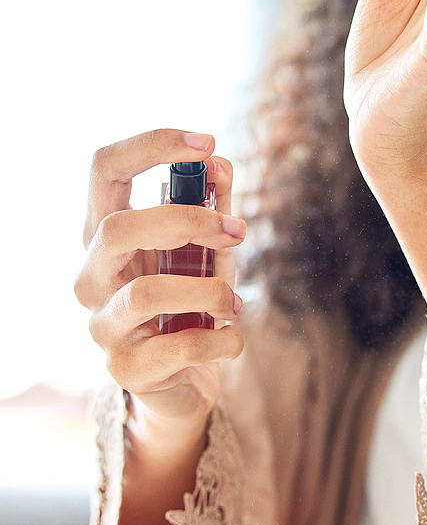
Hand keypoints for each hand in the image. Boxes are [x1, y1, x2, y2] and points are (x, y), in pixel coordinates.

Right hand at [74, 129, 245, 447]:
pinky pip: (179, 347)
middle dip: (188, 221)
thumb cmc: (192, 303)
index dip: (153, 145)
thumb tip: (219, 165)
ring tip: (235, 302)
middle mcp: (91, 276)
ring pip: (146, 293)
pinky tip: (231, 337)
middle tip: (238, 232)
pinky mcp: (126, 370)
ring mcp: (101, 325)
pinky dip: (222, 339)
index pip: (104, 168)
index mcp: (105, 234)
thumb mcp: (207, 251)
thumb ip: (213, 208)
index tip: (208, 142)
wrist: (182, 383)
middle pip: (118, 227)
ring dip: (210, 290)